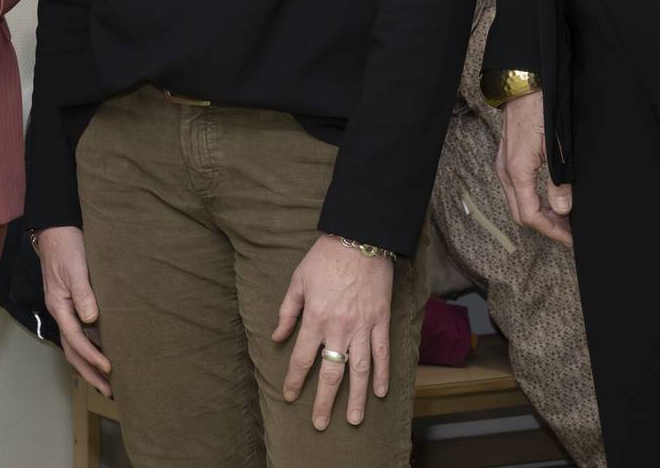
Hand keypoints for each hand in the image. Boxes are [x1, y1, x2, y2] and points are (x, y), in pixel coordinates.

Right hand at [37, 226, 110, 395]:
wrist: (57, 229)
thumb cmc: (67, 245)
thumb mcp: (75, 268)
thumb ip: (83, 293)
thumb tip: (91, 319)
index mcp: (59, 306)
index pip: (76, 340)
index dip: (93, 356)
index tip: (110, 368)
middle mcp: (61, 312)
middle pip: (73, 351)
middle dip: (90, 372)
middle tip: (110, 390)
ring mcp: (66, 310)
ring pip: (76, 345)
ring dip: (91, 364)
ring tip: (109, 381)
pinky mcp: (73, 304)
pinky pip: (81, 333)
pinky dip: (92, 348)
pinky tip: (105, 353)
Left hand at [273, 235, 394, 430]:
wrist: (360, 237)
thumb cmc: (325, 257)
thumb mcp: (298, 281)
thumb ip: (287, 312)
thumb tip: (276, 337)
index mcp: (316, 318)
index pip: (303, 358)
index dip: (294, 380)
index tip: (289, 396)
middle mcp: (339, 327)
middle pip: (330, 372)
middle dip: (323, 401)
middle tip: (319, 424)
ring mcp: (363, 326)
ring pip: (360, 369)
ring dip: (355, 397)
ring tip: (353, 419)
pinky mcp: (381, 319)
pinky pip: (383, 352)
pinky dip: (383, 373)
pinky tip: (380, 392)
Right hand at [496, 91, 571, 246]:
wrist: (524, 83)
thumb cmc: (541, 109)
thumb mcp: (555, 146)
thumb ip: (558, 180)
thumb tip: (563, 209)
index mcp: (517, 171)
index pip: (531, 216)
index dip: (552, 231)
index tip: (571, 238)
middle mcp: (505, 171)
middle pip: (521, 214)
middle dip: (546, 227)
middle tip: (570, 232)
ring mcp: (504, 165)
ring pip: (518, 203)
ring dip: (540, 214)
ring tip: (564, 217)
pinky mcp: (508, 159)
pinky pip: (517, 190)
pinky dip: (534, 200)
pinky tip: (551, 198)